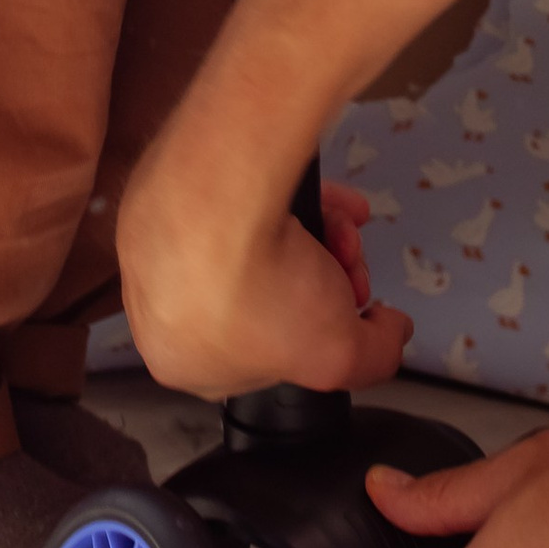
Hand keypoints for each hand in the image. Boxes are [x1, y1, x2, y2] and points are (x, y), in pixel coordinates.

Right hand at [119, 156, 412, 397]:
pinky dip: (290, 200)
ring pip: (255, 244)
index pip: (259, 358)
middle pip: (265, 295)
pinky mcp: (171, 187)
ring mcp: (160, 242)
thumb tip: (390, 330)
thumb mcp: (338, 355)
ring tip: (347, 225)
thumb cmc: (258, 291)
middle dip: (323, 279)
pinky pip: (240, 199)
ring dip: (318, 237)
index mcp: (180, 360)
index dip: (310, 335)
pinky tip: (333, 197)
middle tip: (351, 264)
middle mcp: (159, 305)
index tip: (342, 312)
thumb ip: (375, 356)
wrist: (215, 200)